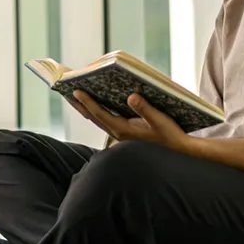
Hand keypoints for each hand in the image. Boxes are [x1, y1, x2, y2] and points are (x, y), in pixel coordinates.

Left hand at [67, 90, 188, 150]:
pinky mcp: (125, 133)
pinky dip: (97, 111)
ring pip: (98, 119)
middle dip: (79, 105)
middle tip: (65, 91)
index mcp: (124, 130)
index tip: (75, 91)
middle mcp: (119, 133)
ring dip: (86, 108)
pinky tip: (95, 103)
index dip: (87, 102)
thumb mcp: (160, 121)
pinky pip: (105, 120)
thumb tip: (131, 96)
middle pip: (93, 117)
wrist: (179, 152)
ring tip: (75, 96)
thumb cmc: (170, 136)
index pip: (100, 114)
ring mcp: (121, 134)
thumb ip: (145, 109)